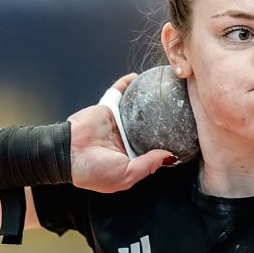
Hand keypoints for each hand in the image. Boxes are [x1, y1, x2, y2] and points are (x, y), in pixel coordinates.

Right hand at [67, 73, 174, 192]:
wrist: (68, 153)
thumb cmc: (93, 170)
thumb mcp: (126, 175)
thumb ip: (148, 165)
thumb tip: (171, 157)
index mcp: (130, 156)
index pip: (153, 148)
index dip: (167, 143)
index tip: (185, 137)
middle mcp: (125, 138)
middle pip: (148, 125)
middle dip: (163, 117)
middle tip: (181, 108)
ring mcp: (117, 121)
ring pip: (137, 106)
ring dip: (148, 97)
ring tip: (165, 89)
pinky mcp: (108, 107)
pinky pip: (120, 91)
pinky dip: (128, 83)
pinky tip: (140, 76)